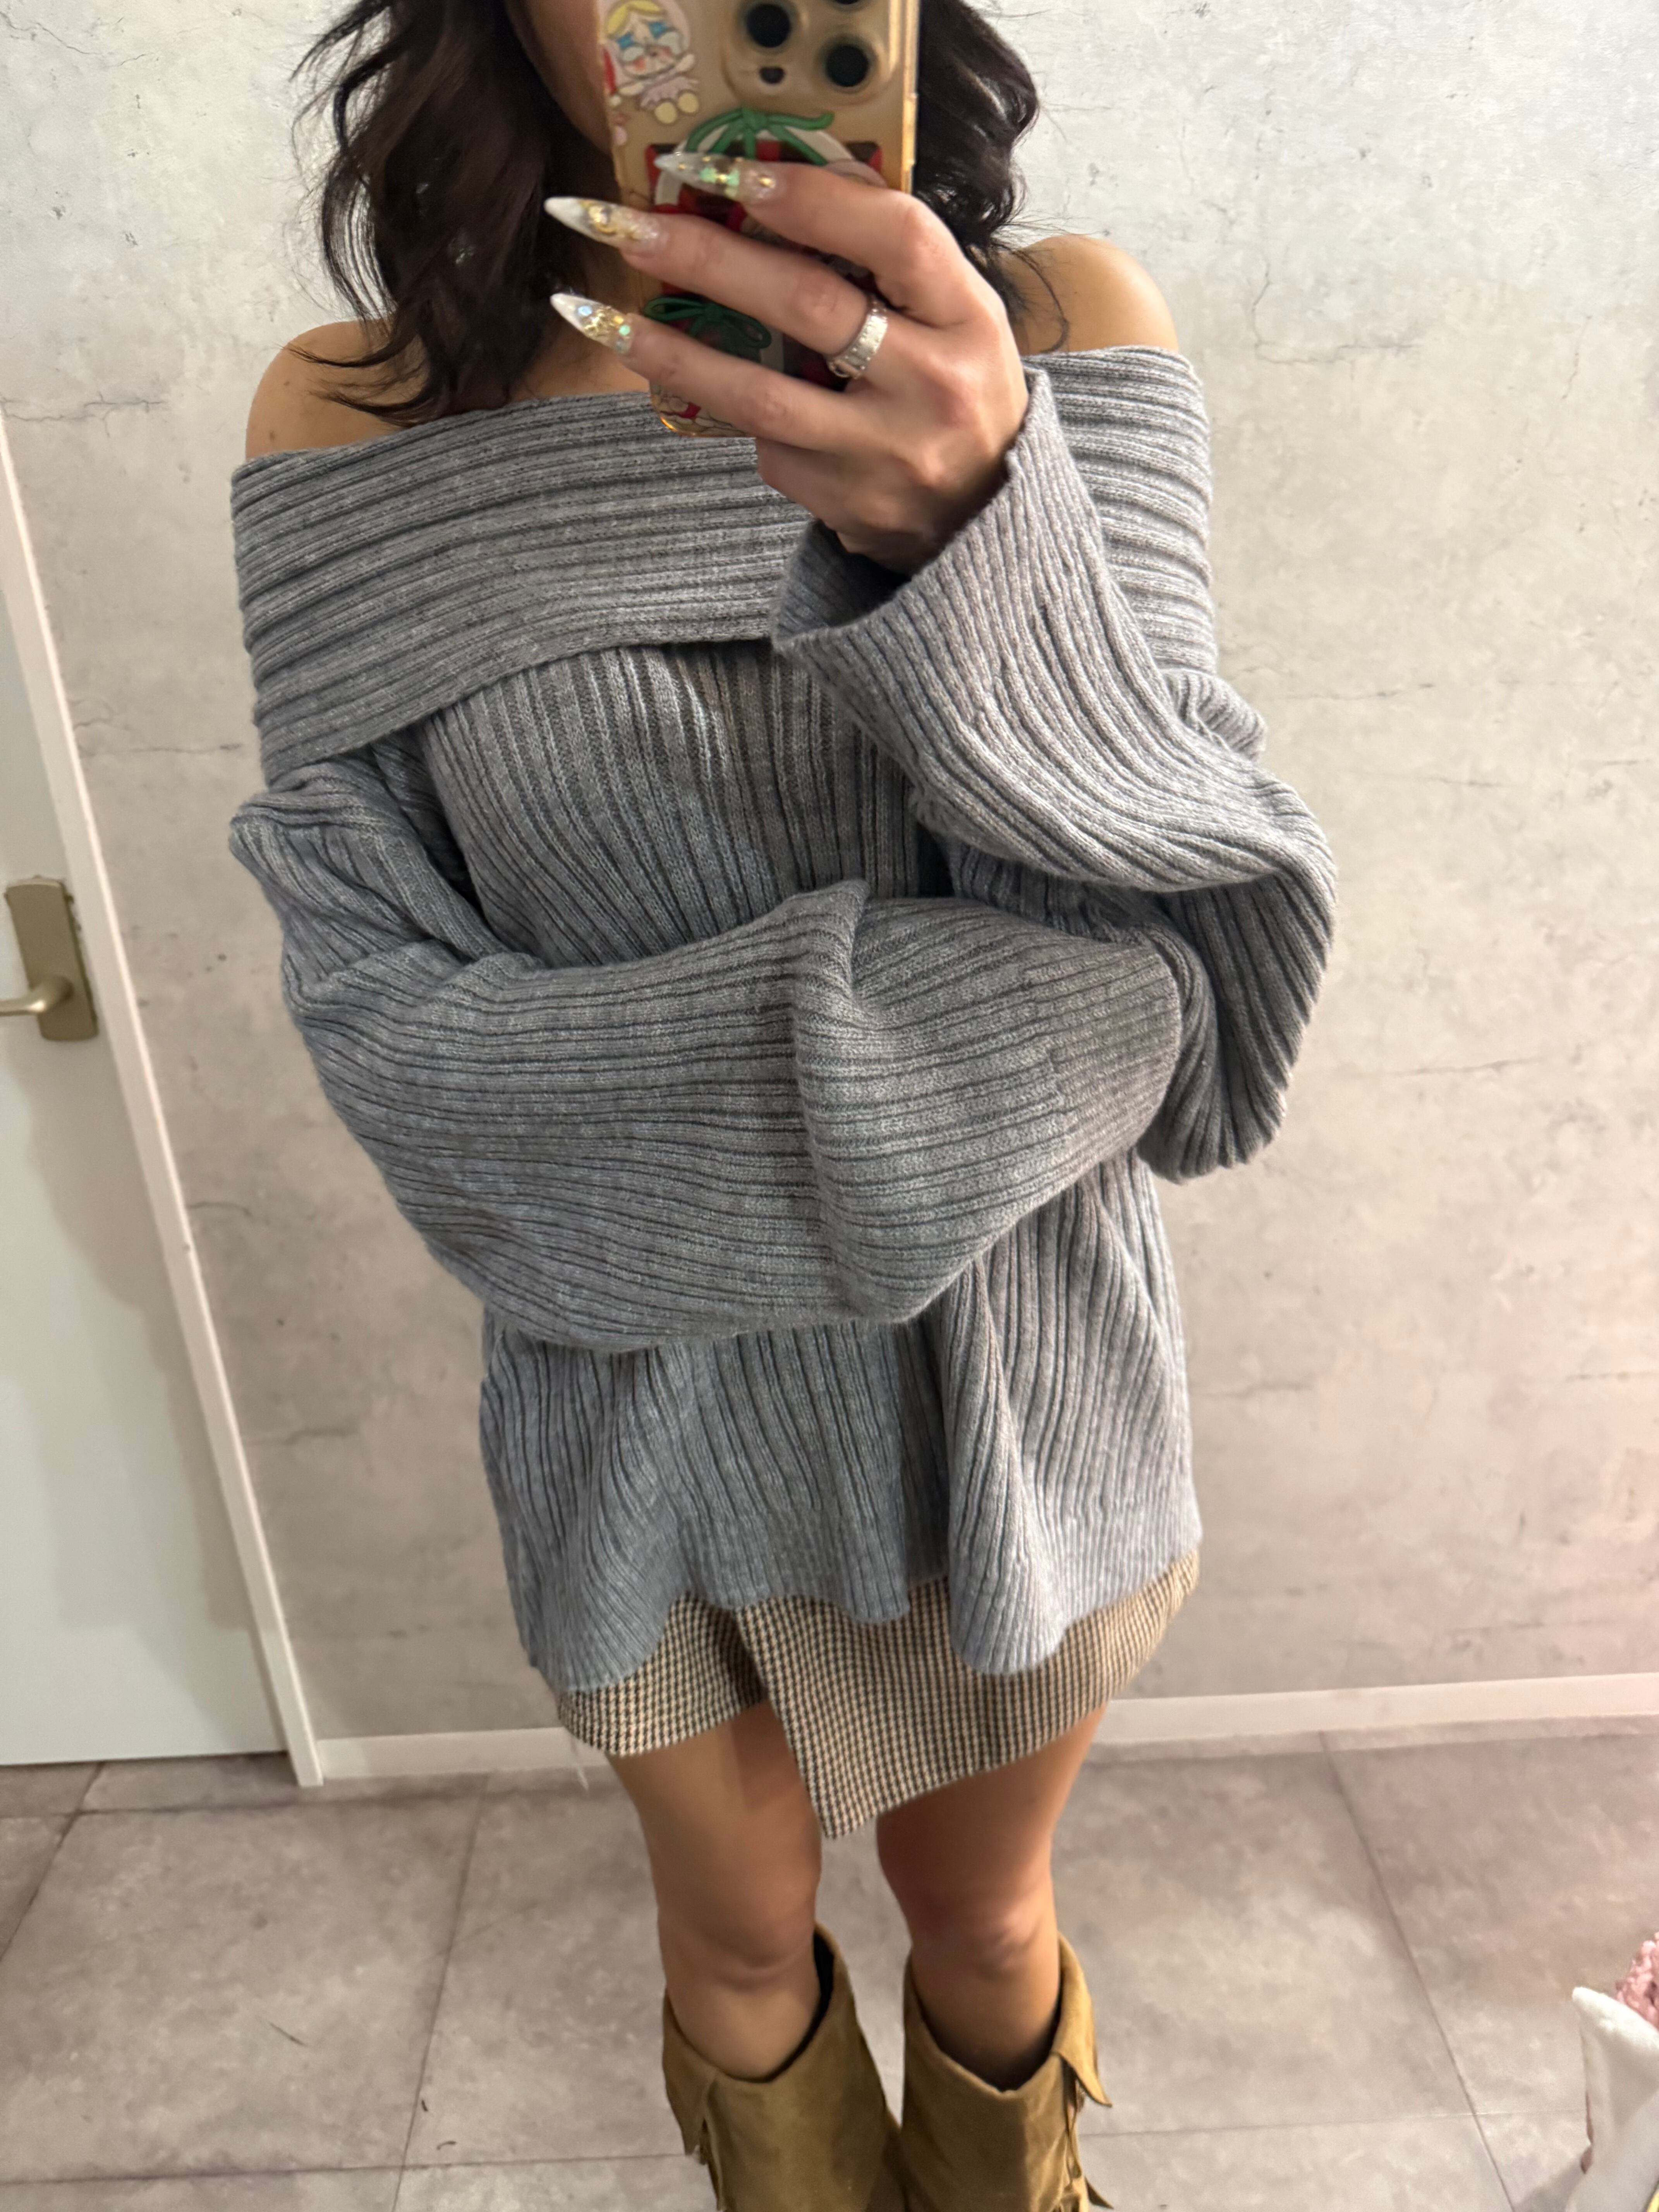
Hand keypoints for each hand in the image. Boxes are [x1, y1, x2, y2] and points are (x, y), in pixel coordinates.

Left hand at [545, 159, 1030, 574]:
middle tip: (623, 224)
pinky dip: (744, 418)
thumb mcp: (954, 320)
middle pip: (808, 305)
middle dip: (705, 256)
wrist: (985, 526)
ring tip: (595, 317)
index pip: (893, 235)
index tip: (728, 174)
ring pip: (759, 395)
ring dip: (669, 352)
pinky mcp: (844, 503)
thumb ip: (887, 264)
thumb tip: (777, 186)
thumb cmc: (957, 397)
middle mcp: (933, 387)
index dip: (810, 197)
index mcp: (969, 319)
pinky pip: (772, 449)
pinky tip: (728, 402)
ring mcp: (885, 454)